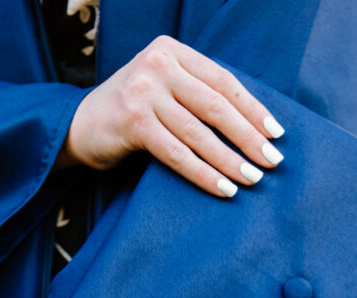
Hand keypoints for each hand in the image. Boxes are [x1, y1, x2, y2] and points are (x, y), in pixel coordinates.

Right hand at [54, 34, 285, 196]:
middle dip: (248, 136)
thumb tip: (252, 126)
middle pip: (215, 105)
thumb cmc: (132, 113)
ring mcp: (143, 91)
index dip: (253, 109)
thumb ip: (196, 94)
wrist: (79, 126)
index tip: (277, 134)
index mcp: (172, 51)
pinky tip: (224, 189)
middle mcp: (158, 64)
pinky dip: (204, 173)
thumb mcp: (164, 91)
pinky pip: (178, 153)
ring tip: (253, 179)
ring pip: (198, 132)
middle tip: (273, 160)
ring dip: (230, 159)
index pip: (223, 81)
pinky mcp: (133, 121)